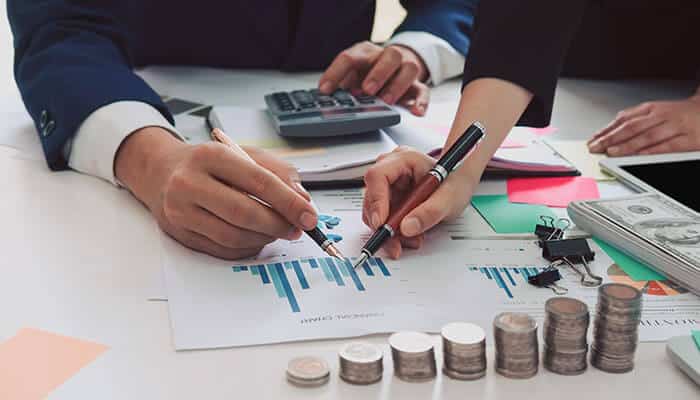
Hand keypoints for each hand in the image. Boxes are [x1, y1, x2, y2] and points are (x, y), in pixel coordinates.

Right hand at [115, 127, 317, 259]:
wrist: (163, 172)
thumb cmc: (211, 164)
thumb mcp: (245, 155)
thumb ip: (278, 173)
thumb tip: (302, 201)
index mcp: (211, 156)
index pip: (258, 181)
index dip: (288, 202)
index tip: (308, 216)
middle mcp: (190, 182)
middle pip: (244, 213)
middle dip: (278, 224)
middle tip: (296, 229)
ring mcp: (180, 210)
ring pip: (233, 236)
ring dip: (264, 238)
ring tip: (277, 232)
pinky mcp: (179, 233)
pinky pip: (222, 249)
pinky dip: (247, 247)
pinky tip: (256, 238)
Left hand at [318, 41, 429, 115]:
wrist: (395, 64)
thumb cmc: (368, 71)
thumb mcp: (352, 74)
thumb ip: (342, 85)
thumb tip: (327, 100)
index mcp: (366, 52)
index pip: (350, 57)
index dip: (336, 73)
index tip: (325, 90)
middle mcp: (387, 57)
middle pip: (390, 56)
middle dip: (378, 74)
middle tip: (367, 90)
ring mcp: (404, 69)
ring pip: (409, 69)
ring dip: (397, 85)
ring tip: (386, 101)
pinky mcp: (416, 85)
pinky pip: (423, 90)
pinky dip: (421, 102)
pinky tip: (415, 112)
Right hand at [362, 146, 477, 258]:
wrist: (459, 185)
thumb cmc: (455, 182)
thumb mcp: (449, 198)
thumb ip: (430, 212)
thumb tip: (407, 227)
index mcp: (404, 160)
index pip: (378, 176)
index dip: (376, 200)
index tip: (381, 223)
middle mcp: (392, 171)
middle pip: (372, 197)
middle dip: (383, 224)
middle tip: (396, 243)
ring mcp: (389, 186)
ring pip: (375, 212)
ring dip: (389, 231)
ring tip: (412, 239)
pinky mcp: (390, 201)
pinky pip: (383, 219)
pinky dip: (394, 232)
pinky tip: (411, 235)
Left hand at [588, 95, 699, 155]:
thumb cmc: (679, 114)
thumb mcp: (656, 110)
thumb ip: (634, 117)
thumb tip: (611, 126)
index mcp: (652, 109)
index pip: (624, 119)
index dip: (607, 130)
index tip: (593, 140)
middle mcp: (662, 116)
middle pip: (632, 127)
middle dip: (611, 138)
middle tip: (597, 147)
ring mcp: (675, 127)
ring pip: (648, 136)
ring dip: (627, 145)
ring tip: (612, 152)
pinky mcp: (689, 140)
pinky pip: (668, 146)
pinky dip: (652, 151)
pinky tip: (639, 156)